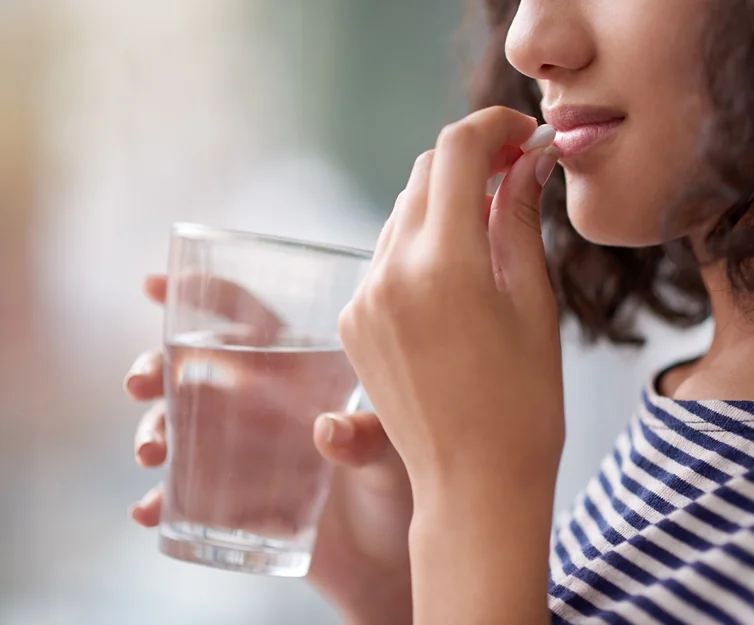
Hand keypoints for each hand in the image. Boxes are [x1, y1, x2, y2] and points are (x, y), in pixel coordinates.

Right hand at [127, 275, 412, 624]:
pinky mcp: (233, 498)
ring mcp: (244, 452)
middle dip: (157, 367)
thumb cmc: (402, 490)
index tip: (155, 285)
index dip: (205, 296)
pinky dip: (160, 498)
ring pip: (181, 425)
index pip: (252, 320)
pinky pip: (184, 492)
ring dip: (153, 430)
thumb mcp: (395, 458)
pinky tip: (148, 511)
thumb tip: (327, 432)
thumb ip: (370, 439)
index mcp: (302, 374)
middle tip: (138, 383)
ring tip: (150, 454)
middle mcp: (266, 405)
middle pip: (198, 369)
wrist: (388, 560)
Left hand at [338, 107, 564, 623]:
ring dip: (445, 203)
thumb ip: (521, 220)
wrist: (475, 486)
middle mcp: (390, 273)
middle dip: (470, 161)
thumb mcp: (534, 303)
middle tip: (515, 173)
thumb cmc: (524, 404)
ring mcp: (363, 298)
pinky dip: (421, 245)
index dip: (493, 127)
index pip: (456, 151)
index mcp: (444, 265)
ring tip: (491, 229)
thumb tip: (527, 160)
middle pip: (424, 173)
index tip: (522, 132)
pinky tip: (456, 274)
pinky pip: (385, 257)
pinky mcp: (353, 322)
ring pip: (403, 213)